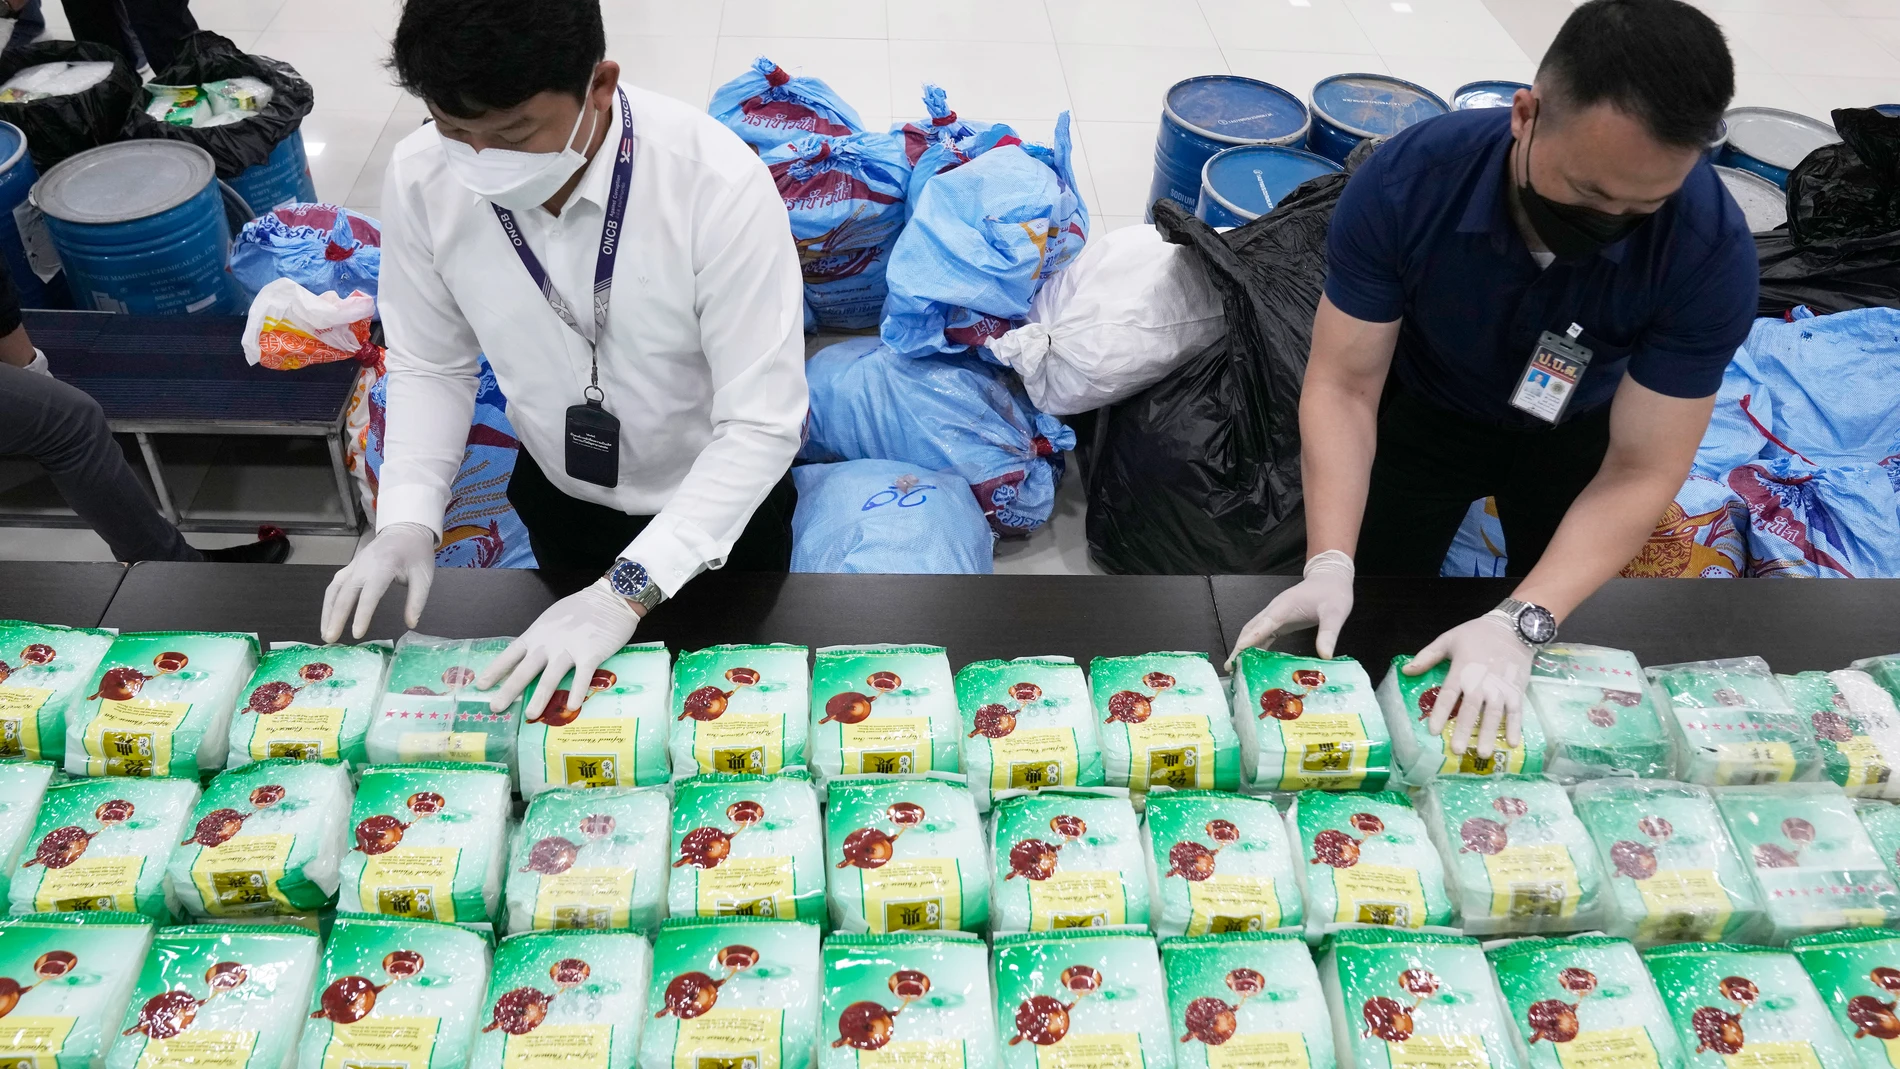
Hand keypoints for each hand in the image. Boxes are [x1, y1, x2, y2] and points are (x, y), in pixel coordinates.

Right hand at [320, 522, 437, 641]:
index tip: (357, 634)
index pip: (370, 594)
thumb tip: (411, 624)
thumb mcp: (424, 576)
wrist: (405, 530)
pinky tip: (328, 617)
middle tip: (331, 639)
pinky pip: (335, 585)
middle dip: (336, 617)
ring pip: (335, 589)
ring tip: (325, 633)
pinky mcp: (350, 568)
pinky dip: (329, 602)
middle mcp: (363, 566)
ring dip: (327, 611)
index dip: (362, 614)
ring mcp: (354, 565)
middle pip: (346, 593)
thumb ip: (417, 600)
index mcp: (384, 566)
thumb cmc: (416, 553)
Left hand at [477, 578, 640, 715]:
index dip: (496, 670)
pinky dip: (577, 692)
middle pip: (525, 669)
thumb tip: (530, 656)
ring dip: (540, 697)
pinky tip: (572, 707)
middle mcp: (549, 643)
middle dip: (509, 689)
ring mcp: (569, 648)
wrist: (610, 599)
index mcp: (537, 633)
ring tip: (531, 715)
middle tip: (496, 707)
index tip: (482, 685)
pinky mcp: (591, 653)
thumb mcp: (552, 619)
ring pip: (551, 676)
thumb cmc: (581, 608)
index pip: (511, 654)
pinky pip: (582, 676)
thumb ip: (541, 638)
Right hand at [1225, 550, 1354, 666]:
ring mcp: (1275, 615)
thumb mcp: (1335, 614)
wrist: (1331, 578)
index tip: (1238, 655)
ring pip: (1253, 631)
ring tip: (1236, 667)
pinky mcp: (1279, 620)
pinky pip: (1262, 634)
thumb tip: (1325, 656)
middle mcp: (1274, 610)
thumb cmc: (1333, 593)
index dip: (1250, 640)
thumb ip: (1329, 634)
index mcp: (1284, 606)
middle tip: (1231, 667)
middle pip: (1251, 629)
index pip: (1263, 625)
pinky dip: (1255, 646)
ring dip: (1244, 647)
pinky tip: (1252, 660)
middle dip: (1239, 647)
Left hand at [1406, 613, 1532, 758]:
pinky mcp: (1517, 691)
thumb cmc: (1477, 634)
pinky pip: (1516, 712)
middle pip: (1471, 710)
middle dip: (1464, 731)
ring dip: (1489, 735)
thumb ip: (1427, 656)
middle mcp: (1481, 683)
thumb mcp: (1449, 639)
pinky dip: (1515, 727)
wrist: (1513, 628)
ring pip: (1494, 715)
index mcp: (1462, 671)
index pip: (1449, 696)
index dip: (1441, 713)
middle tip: (1458, 750)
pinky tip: (1512, 744)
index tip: (1433, 731)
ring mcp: (1501, 688)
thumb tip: (1406, 670)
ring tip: (1483, 754)